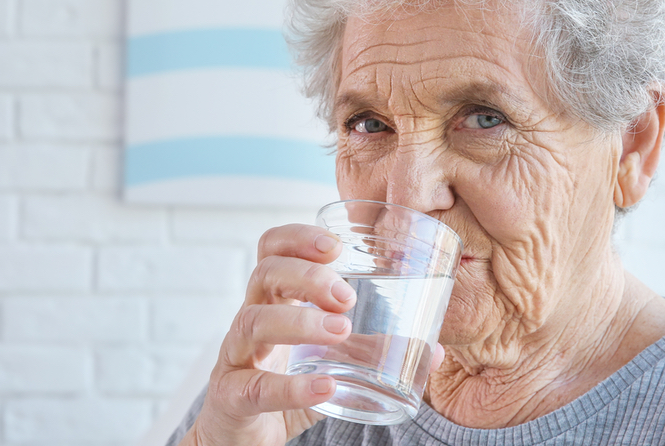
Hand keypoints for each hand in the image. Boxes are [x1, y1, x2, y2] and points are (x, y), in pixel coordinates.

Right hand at [180, 224, 356, 445]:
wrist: (242, 439)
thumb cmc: (283, 386)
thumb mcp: (331, 362)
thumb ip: (371, 352)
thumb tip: (434, 350)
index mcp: (273, 302)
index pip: (272, 250)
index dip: (298, 238)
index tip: (336, 245)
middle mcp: (250, 320)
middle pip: (264, 274)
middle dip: (307, 276)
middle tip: (347, 296)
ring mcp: (235, 357)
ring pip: (252, 321)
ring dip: (300, 322)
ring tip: (340, 330)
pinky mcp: (230, 398)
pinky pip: (253, 387)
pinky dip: (291, 388)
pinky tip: (324, 387)